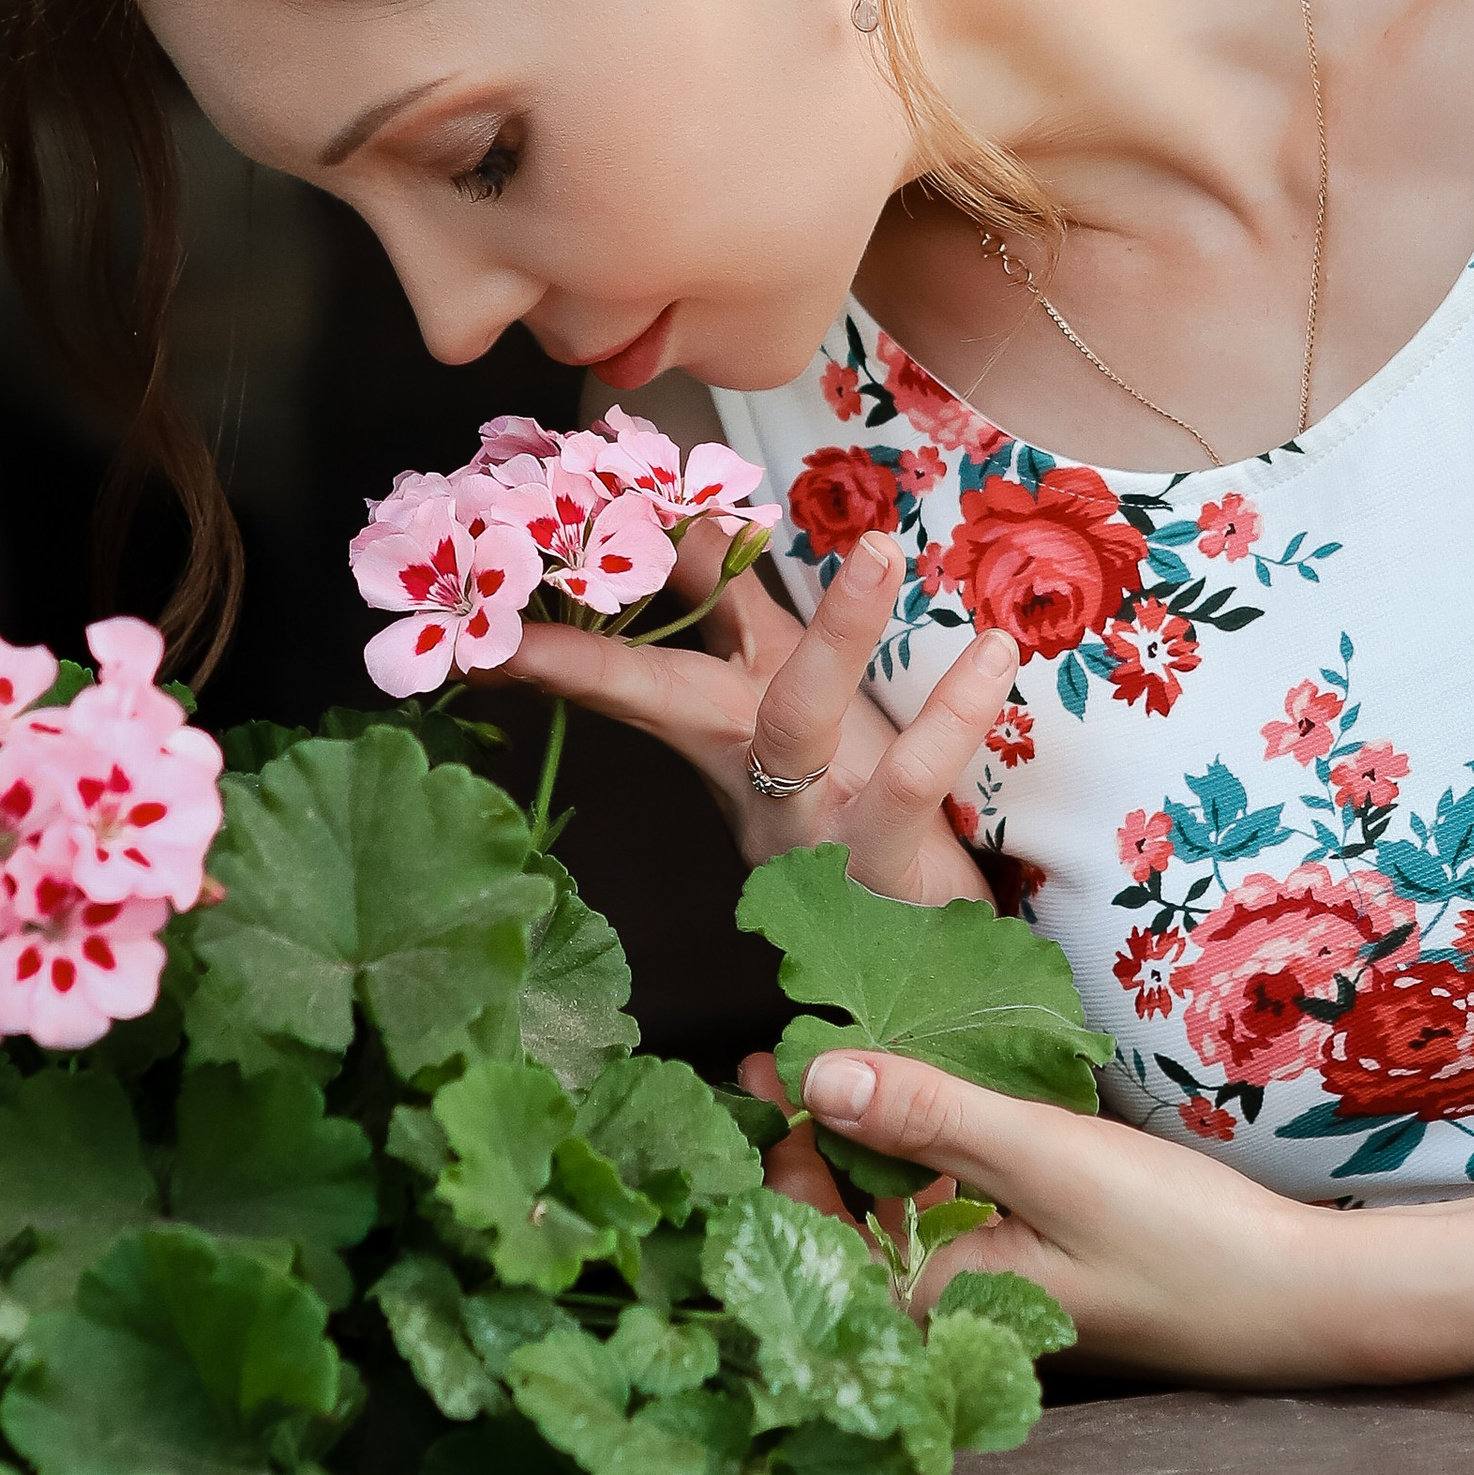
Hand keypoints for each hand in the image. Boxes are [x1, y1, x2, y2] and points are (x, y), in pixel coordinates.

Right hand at [505, 528, 1017, 902]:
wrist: (926, 958)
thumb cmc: (857, 815)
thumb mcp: (789, 716)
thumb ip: (747, 621)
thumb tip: (695, 515)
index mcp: (726, 738)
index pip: (628, 674)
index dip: (556, 640)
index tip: (482, 603)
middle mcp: (753, 776)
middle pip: (670, 695)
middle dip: (601, 650)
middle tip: (581, 561)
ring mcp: (811, 820)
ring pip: (800, 720)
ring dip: (836, 629)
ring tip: (880, 546)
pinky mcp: (881, 862)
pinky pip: (911, 782)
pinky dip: (952, 715)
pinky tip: (992, 650)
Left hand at [736, 1045, 1355, 1384]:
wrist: (1305, 1300)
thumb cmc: (1180, 1241)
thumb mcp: (1048, 1161)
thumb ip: (934, 1118)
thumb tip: (819, 1078)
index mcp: (937, 1300)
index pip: (814, 1230)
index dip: (780, 1148)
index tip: (761, 1063)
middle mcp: (954, 1308)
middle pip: (849, 1222)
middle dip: (813, 1140)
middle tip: (783, 1052)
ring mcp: (998, 1293)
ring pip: (902, 1212)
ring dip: (871, 1142)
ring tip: (844, 1059)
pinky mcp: (1037, 1273)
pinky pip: (957, 1212)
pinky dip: (932, 1157)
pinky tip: (935, 1104)